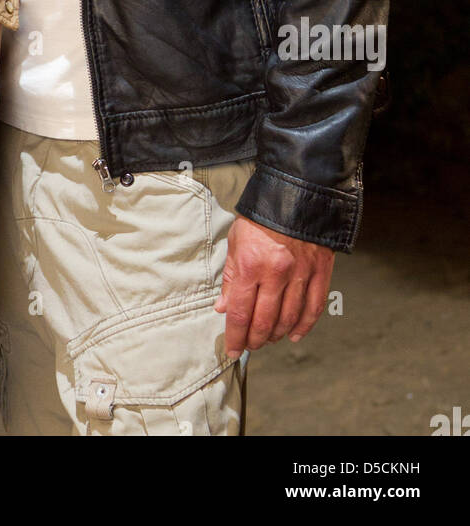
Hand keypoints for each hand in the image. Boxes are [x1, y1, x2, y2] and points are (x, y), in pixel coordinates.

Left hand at [214, 216, 334, 358]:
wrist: (296, 193)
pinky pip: (314, 307)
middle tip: (250, 346)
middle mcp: (276, 273)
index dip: (235, 336)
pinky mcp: (320, 271)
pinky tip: (294, 334)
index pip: (240, 312)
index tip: (233, 349)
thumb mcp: (236, 241)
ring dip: (276, 334)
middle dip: (255, 339)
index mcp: (251, 265)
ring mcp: (301, 274)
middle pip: (264, 321)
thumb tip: (222, 307)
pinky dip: (304, 326)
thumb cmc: (261, 218)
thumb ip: (231, 278)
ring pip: (288, 318)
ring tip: (268, 339)